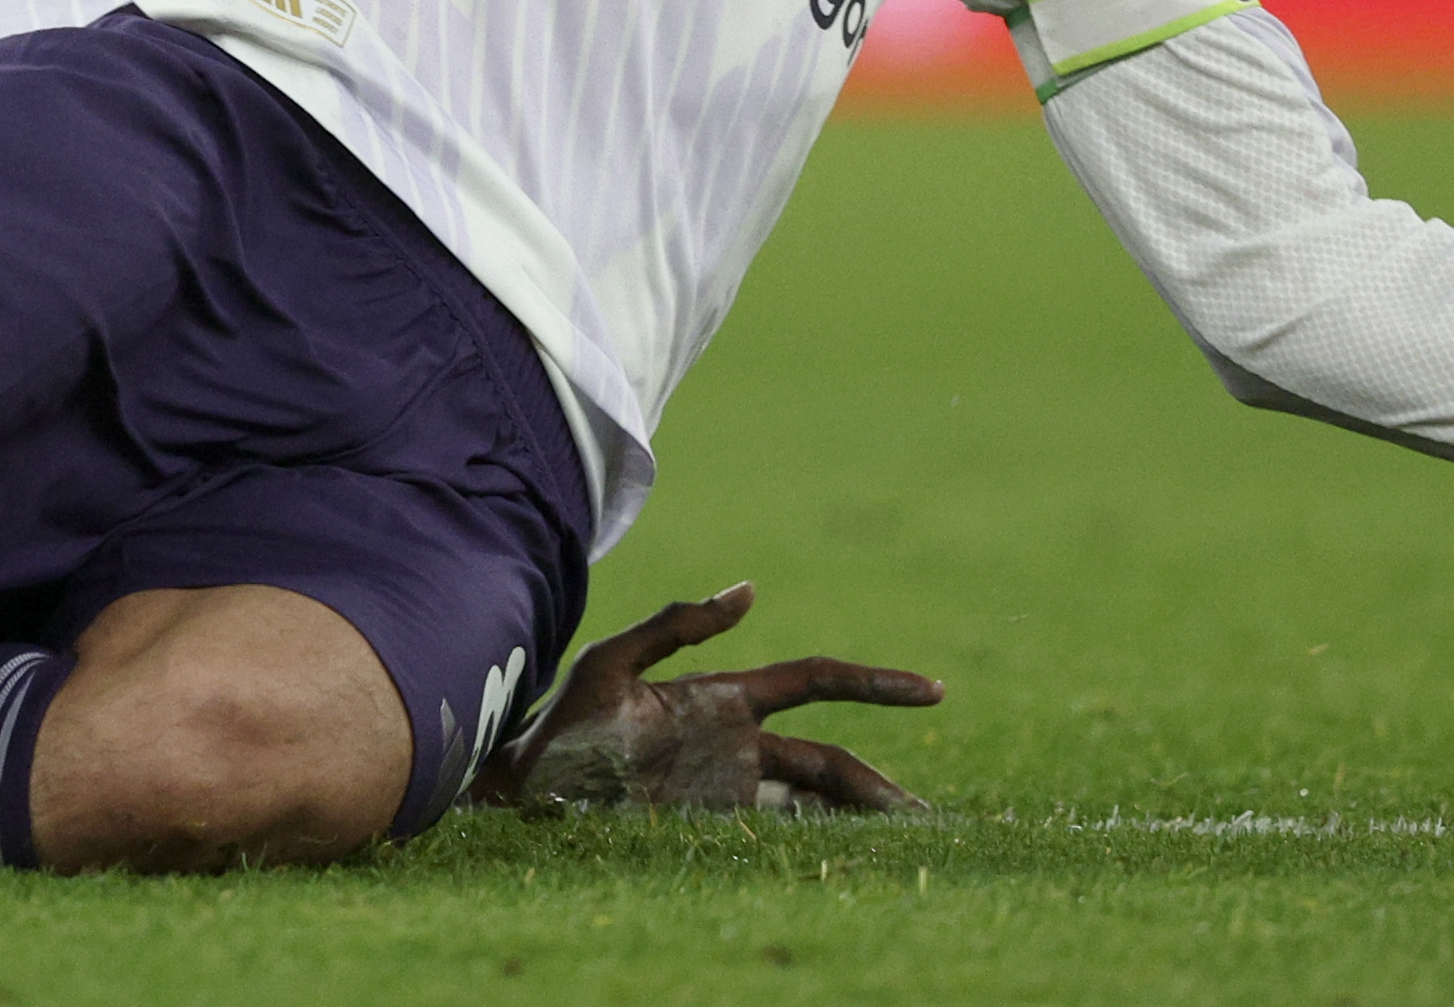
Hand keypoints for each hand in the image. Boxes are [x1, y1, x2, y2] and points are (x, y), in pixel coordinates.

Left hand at [469, 583, 942, 817]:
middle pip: (828, 760)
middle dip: (880, 784)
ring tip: (907, 848)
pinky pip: (776, 837)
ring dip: (856, 823)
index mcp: (724, 696)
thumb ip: (678, 624)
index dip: (873, 684)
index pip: (815, 681)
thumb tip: (752, 587)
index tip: (931, 690)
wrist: (521, 793)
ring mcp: (726, 789)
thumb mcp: (612, 663)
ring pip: (810, 803)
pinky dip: (815, 847)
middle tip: (932, 816)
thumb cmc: (560, 725)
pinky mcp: (709, 829)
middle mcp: (737, 743)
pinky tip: (847, 865)